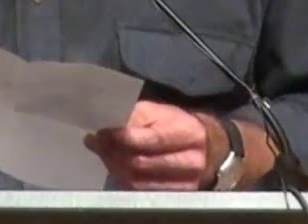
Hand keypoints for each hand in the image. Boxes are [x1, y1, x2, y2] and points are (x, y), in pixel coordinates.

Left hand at [84, 100, 220, 189]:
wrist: (212, 148)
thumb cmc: (180, 125)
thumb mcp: (162, 112)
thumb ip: (134, 116)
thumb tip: (104, 125)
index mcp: (188, 133)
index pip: (151, 139)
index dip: (122, 136)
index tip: (101, 131)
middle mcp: (190, 161)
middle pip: (140, 162)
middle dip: (112, 151)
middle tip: (95, 141)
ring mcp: (184, 183)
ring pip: (137, 179)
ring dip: (113, 165)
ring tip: (103, 151)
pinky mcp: (176, 196)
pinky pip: (140, 190)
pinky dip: (122, 177)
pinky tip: (115, 165)